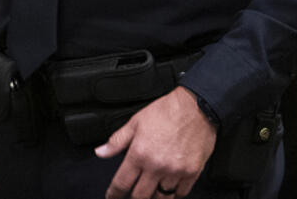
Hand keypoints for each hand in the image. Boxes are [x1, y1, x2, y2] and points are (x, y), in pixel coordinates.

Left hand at [95, 87, 216, 198]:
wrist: (195, 107)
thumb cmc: (166, 111)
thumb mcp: (135, 122)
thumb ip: (117, 141)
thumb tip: (101, 152)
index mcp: (139, 153)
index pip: (122, 183)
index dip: (114, 194)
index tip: (112, 196)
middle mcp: (156, 166)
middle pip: (140, 196)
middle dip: (133, 198)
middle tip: (132, 194)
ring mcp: (175, 171)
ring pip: (161, 198)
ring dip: (154, 197)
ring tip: (150, 192)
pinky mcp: (192, 172)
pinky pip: (181, 193)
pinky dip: (174, 194)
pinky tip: (169, 188)